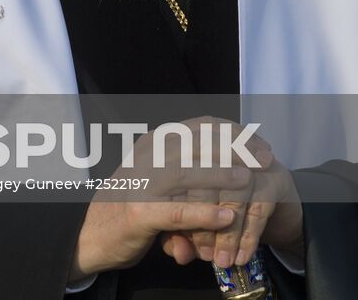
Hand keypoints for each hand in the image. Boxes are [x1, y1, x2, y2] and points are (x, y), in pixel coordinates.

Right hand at [70, 115, 299, 278]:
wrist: (92, 231)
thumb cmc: (133, 203)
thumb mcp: (161, 179)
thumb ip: (192, 174)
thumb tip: (231, 174)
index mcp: (157, 141)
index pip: (202, 126)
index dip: (234, 131)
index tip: (260, 143)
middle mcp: (149, 155)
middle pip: (199, 142)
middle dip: (237, 148)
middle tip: (265, 158)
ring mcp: (143, 182)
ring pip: (188, 172)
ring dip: (222, 175)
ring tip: (248, 180)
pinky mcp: (140, 212)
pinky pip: (178, 211)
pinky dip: (204, 213)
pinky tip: (227, 217)